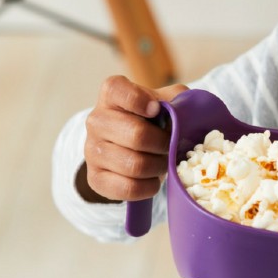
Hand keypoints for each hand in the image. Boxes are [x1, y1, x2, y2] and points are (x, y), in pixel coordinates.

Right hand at [82, 75, 187, 202]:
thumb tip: (185, 113)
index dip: (139, 100)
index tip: (156, 109)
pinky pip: (128, 188)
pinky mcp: (95, 178)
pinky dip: (148, 187)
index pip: (117, 90)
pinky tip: (152, 179)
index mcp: (112, 94)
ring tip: (163, 162)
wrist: (134, 147)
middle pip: (137, 135)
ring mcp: (92, 150)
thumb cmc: (154, 120)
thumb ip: (179, 99)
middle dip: (163, 144)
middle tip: (171, 146)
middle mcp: (97, 120)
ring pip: (134, 165)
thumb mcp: (168, 101)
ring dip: (158, 167)